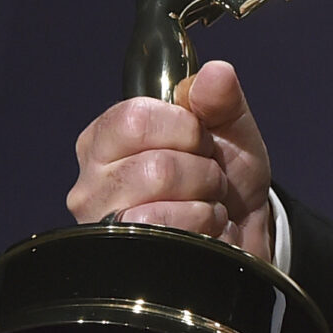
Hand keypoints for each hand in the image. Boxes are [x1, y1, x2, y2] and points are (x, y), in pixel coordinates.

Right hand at [67, 59, 276, 260]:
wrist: (241, 231)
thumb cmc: (224, 174)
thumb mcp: (230, 128)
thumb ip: (221, 98)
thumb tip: (216, 74)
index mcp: (105, 139)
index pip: (134, 119)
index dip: (184, 127)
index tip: (199, 138)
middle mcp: (91, 183)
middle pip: (155, 165)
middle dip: (201, 169)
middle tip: (206, 177)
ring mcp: (104, 225)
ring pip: (160, 200)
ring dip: (203, 198)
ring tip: (204, 201)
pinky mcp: (122, 258)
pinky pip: (168, 232)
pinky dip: (202, 224)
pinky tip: (202, 228)